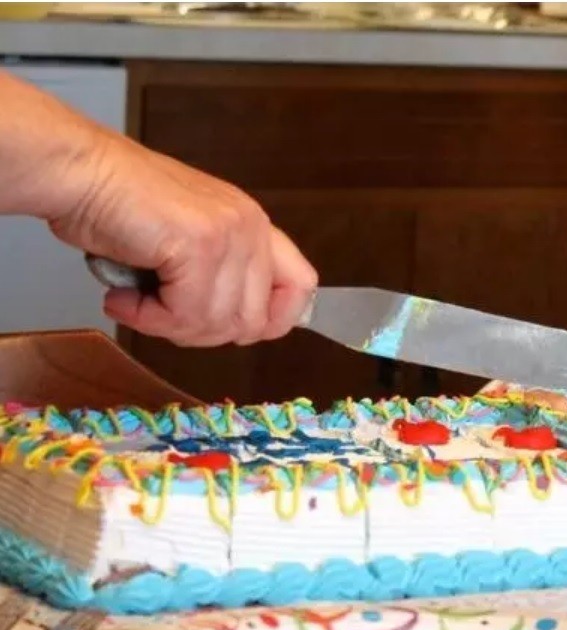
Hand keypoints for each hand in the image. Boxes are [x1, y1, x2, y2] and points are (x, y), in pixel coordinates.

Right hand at [50, 134, 316, 346]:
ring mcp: (230, 234)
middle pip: (253, 321)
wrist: (78, 173)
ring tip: (135, 302)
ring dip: (167, 325)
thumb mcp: (190, 244)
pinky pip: (186, 313)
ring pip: (218, 323)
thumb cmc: (120, 208)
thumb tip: (242, 327)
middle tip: (161, 316)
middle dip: (201, 333)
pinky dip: (148, 318)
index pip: (302, 287)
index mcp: (255, 227)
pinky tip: (123, 298)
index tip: (227, 327)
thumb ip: (223, 278)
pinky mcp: (200, 243)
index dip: (271, 321)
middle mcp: (251, 226)